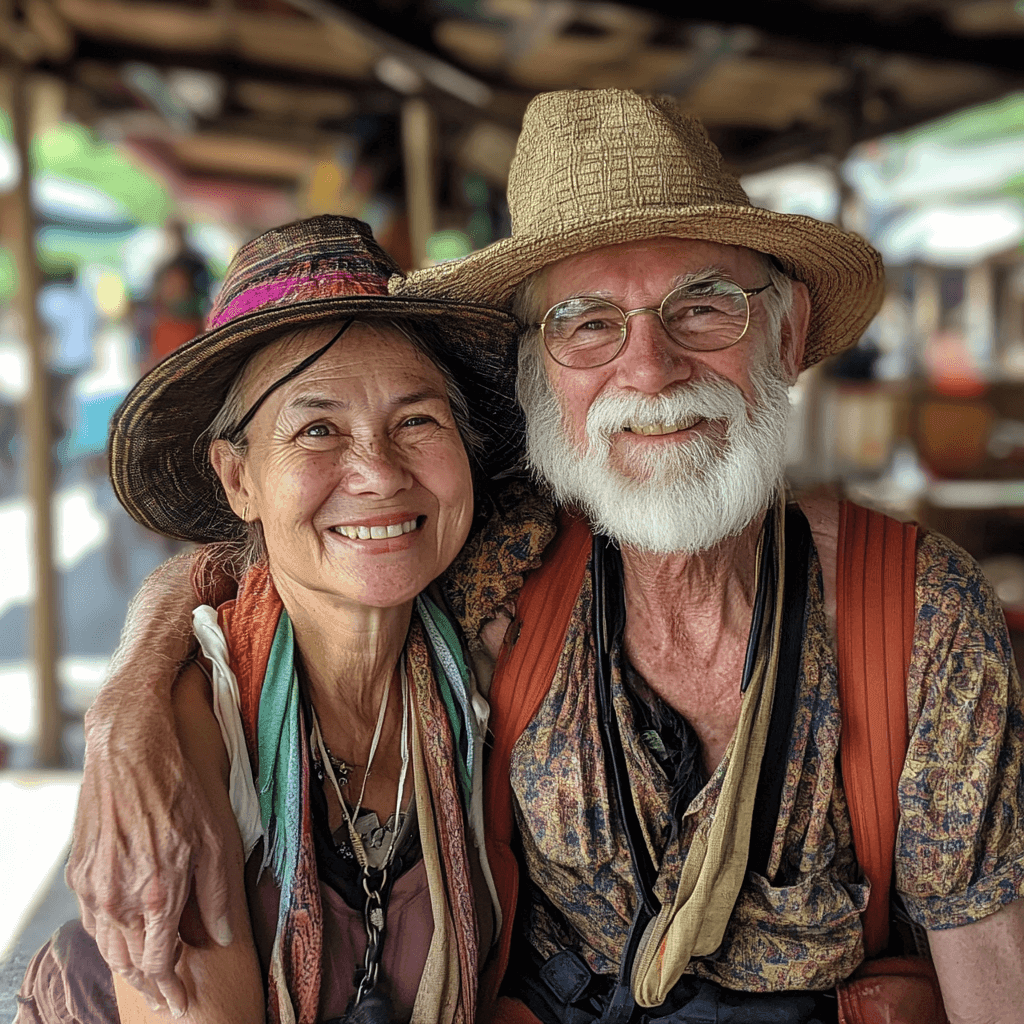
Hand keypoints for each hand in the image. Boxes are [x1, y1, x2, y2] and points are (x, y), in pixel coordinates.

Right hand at [66, 693, 232, 1016]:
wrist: (130, 746)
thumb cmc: (179, 786)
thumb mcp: (216, 837)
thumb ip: (218, 893)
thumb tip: (221, 935)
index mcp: (156, 893)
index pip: (158, 963)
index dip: (171, 987)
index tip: (182, 1002)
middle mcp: (118, 896)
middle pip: (128, 962)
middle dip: (148, 983)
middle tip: (165, 996)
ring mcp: (93, 884)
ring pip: (107, 944)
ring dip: (126, 962)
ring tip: (146, 972)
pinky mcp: (80, 868)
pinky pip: (93, 917)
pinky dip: (109, 934)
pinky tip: (123, 931)